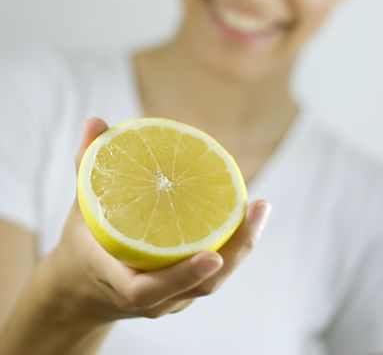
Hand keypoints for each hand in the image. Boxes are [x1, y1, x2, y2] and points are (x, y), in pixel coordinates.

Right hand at [46, 117, 271, 325]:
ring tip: (261, 207)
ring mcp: (171, 300)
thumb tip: (96, 122)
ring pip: (213, 282)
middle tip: (258, 208)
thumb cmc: (84, 243)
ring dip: (242, 247)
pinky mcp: (184, 291)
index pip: (150, 291)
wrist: (84, 288)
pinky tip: (249, 216)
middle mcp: (151, 299)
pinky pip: (214, 274)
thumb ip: (88, 165)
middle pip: (201, 286)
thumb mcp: (82, 206)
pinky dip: (234, 247)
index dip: (182, 275)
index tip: (211, 255)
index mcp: (118, 281)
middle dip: (235, 251)